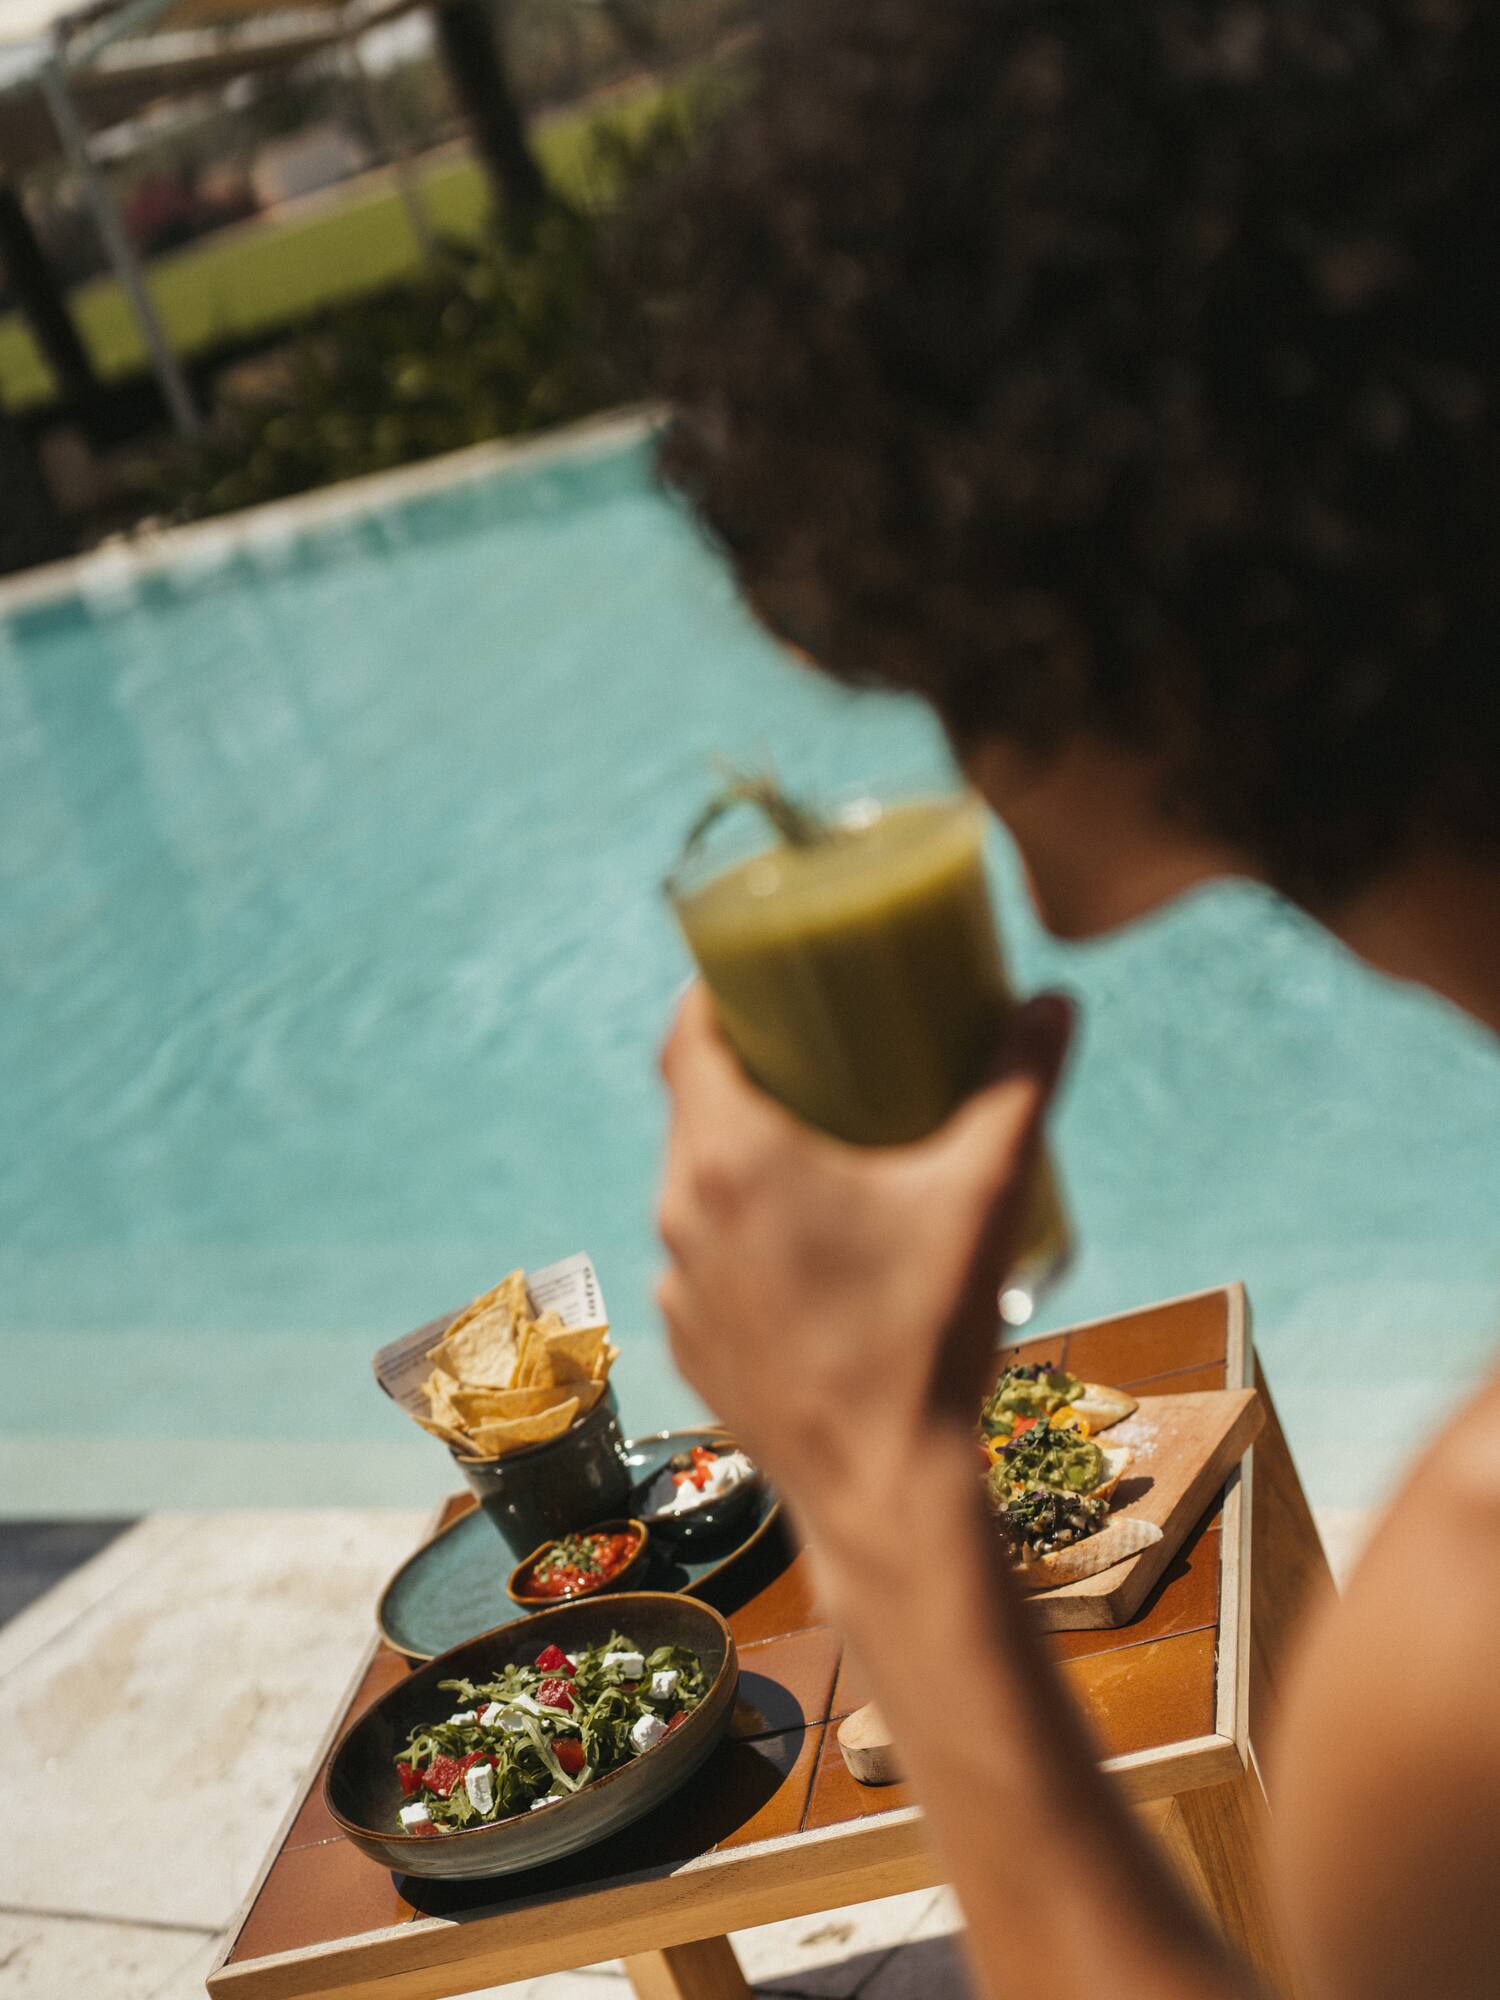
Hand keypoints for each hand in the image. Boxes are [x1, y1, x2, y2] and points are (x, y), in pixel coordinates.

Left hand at [655, 985, 1072, 1532]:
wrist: (884, 1490)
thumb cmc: (926, 1332)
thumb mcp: (984, 1193)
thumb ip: (1019, 1086)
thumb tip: (1052, 1001)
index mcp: (729, 1156)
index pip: (685, 1038)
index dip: (714, 995)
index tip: (753, 974)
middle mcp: (680, 1212)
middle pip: (693, 1109)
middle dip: (746, 1072)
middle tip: (813, 1049)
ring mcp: (678, 1285)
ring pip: (695, 1188)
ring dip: (740, 1159)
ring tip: (814, 1148)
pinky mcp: (691, 1342)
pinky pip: (703, 1262)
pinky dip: (740, 1237)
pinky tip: (801, 1248)